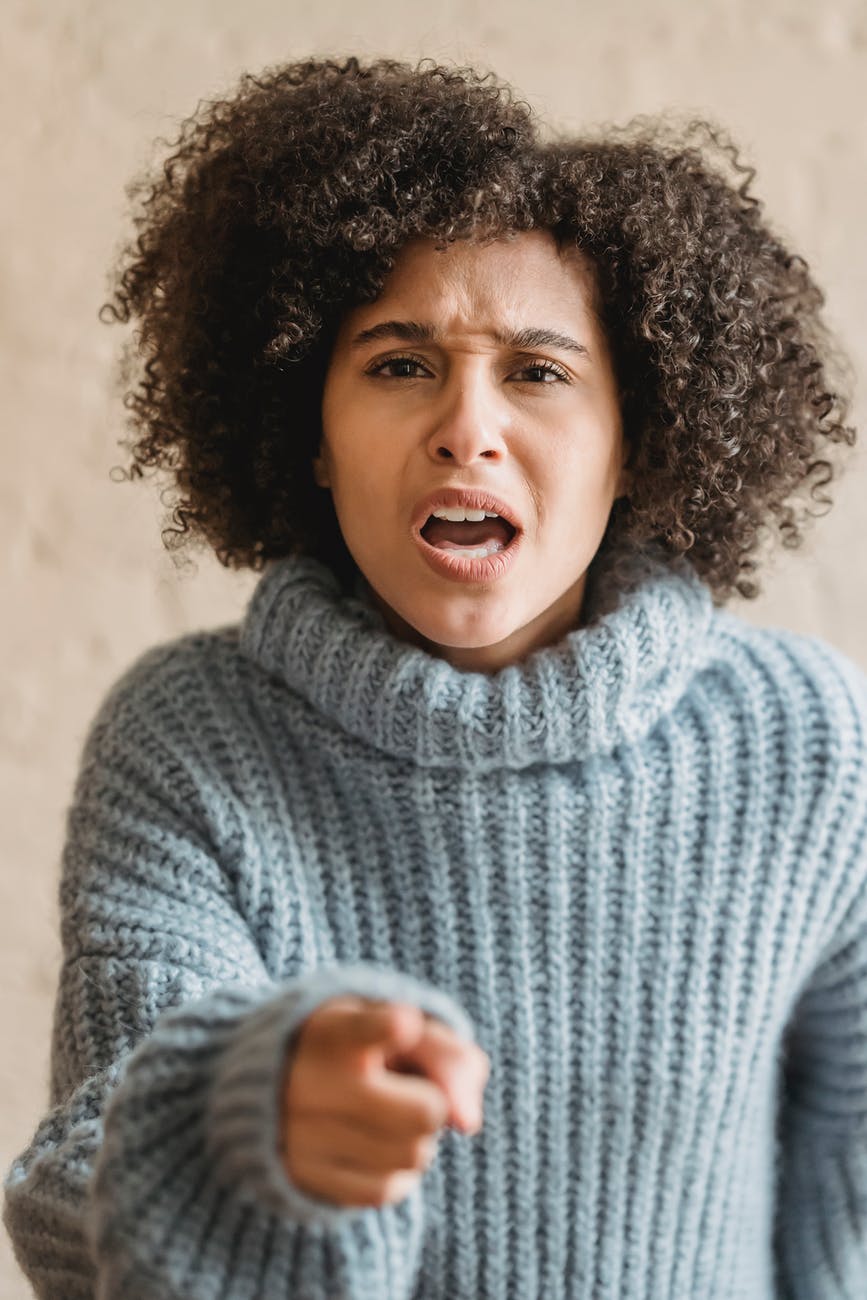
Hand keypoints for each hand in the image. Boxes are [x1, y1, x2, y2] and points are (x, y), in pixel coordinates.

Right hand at [280, 995, 489, 1207]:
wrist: (275, 1083)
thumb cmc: (360, 1046)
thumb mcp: (398, 1023)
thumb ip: (448, 1054)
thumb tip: (468, 1122)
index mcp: (334, 1031)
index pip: (364, 1029)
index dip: (388, 1027)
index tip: (405, 1023)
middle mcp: (310, 1081)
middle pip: (426, 1112)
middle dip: (432, 1102)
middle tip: (408, 1090)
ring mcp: (303, 1134)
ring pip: (412, 1155)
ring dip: (417, 1138)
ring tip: (387, 1114)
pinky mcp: (304, 1177)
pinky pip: (386, 1190)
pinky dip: (396, 1170)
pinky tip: (373, 1144)